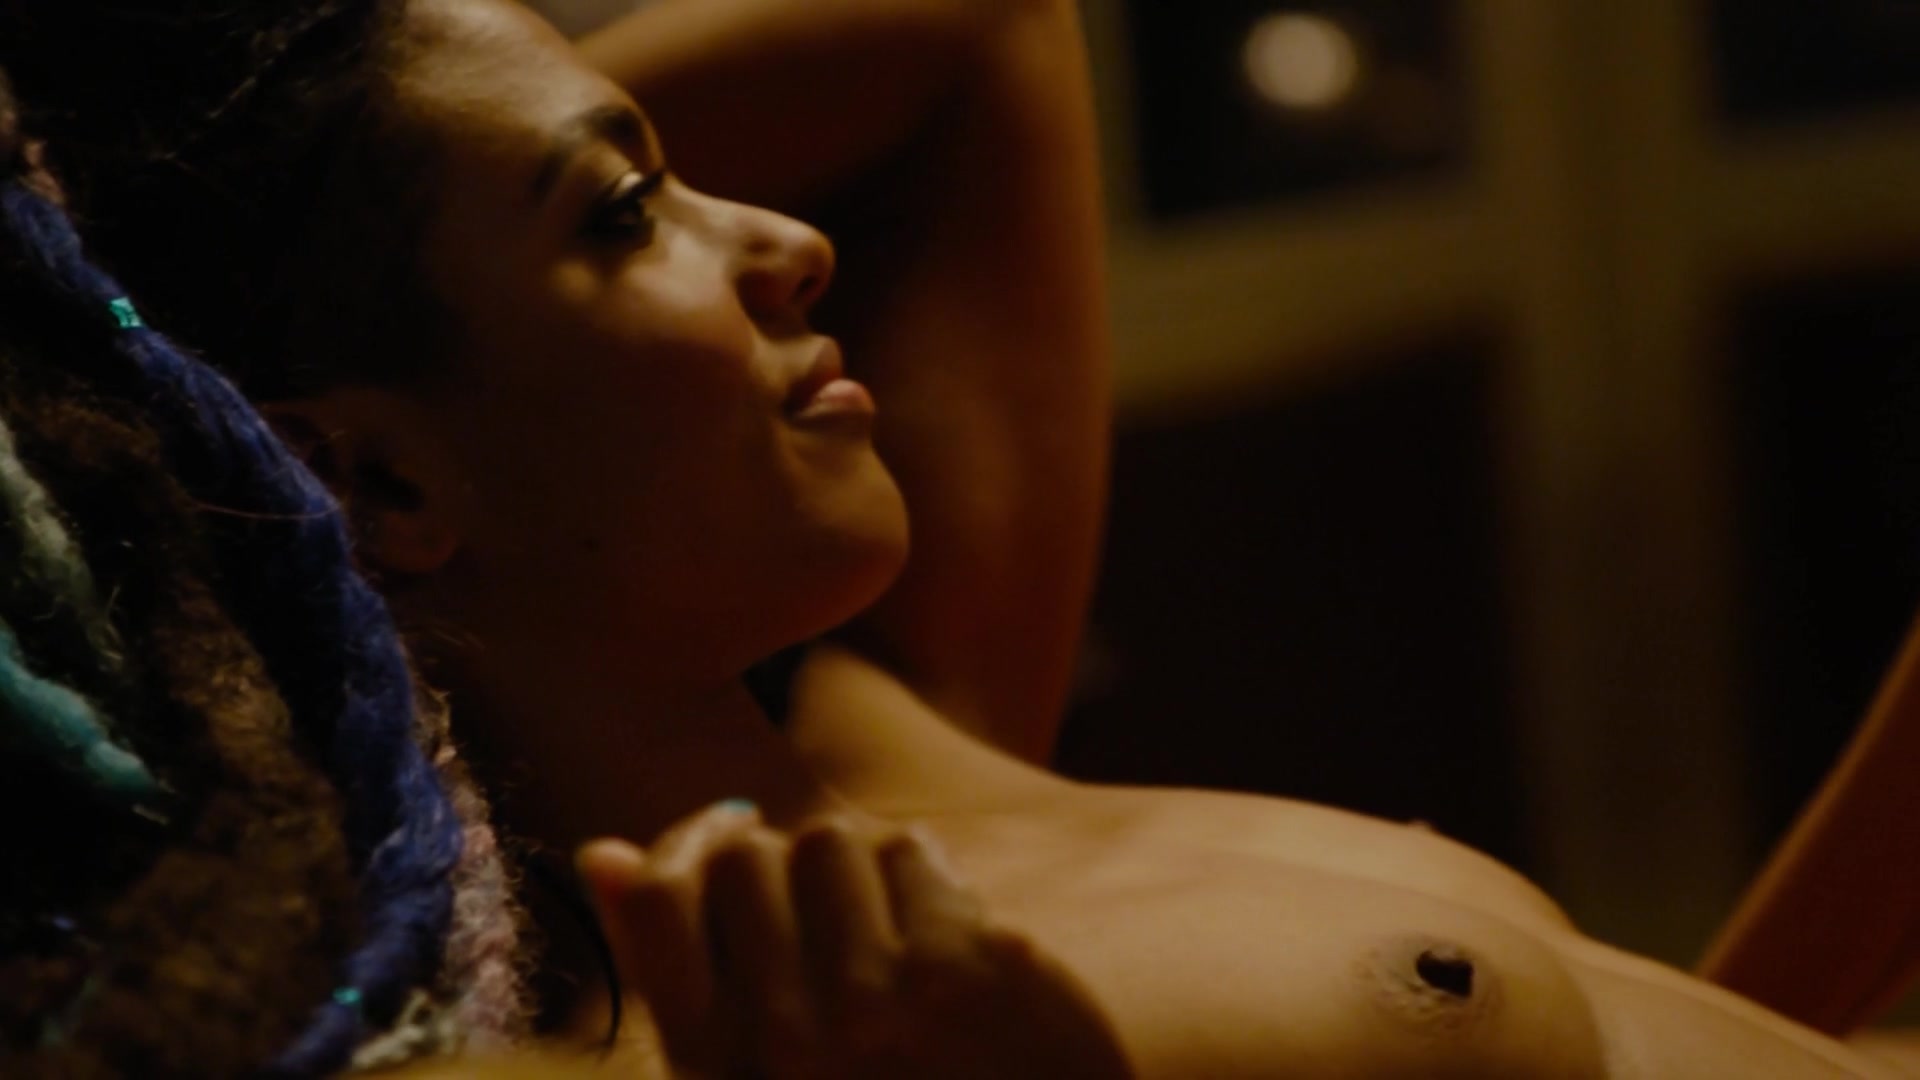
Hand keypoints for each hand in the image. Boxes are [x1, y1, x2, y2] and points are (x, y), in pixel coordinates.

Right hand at [576, 801, 1130, 1078]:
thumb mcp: (743, 1073)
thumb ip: (672, 969)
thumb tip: (605, 852)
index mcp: (720, 1072)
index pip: (657, 901)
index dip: (682, 850)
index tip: (716, 838)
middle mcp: (791, 1042)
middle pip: (743, 856)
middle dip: (773, 866)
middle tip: (811, 911)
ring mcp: (884, 1002)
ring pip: (827, 840)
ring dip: (847, 873)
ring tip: (875, 934)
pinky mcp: (970, 966)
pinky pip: (907, 852)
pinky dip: (919, 885)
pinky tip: (936, 945)